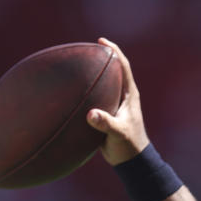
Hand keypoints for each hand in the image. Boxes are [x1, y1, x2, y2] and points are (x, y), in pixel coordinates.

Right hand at [86, 38, 150, 164]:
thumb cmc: (128, 145)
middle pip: (113, 70)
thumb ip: (105, 123)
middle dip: (102, 57)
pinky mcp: (107, 113)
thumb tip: (91, 114)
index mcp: (129, 95)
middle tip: (86, 48)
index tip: (102, 40)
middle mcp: (123, 96)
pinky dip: (85, 90)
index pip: (123, 67)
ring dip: (93, 74)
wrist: (131, 159)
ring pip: (104, 83)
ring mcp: (115, 104)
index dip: (114, 51)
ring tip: (75, 65)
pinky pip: (95, 97)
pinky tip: (70, 91)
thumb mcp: (117, 133)